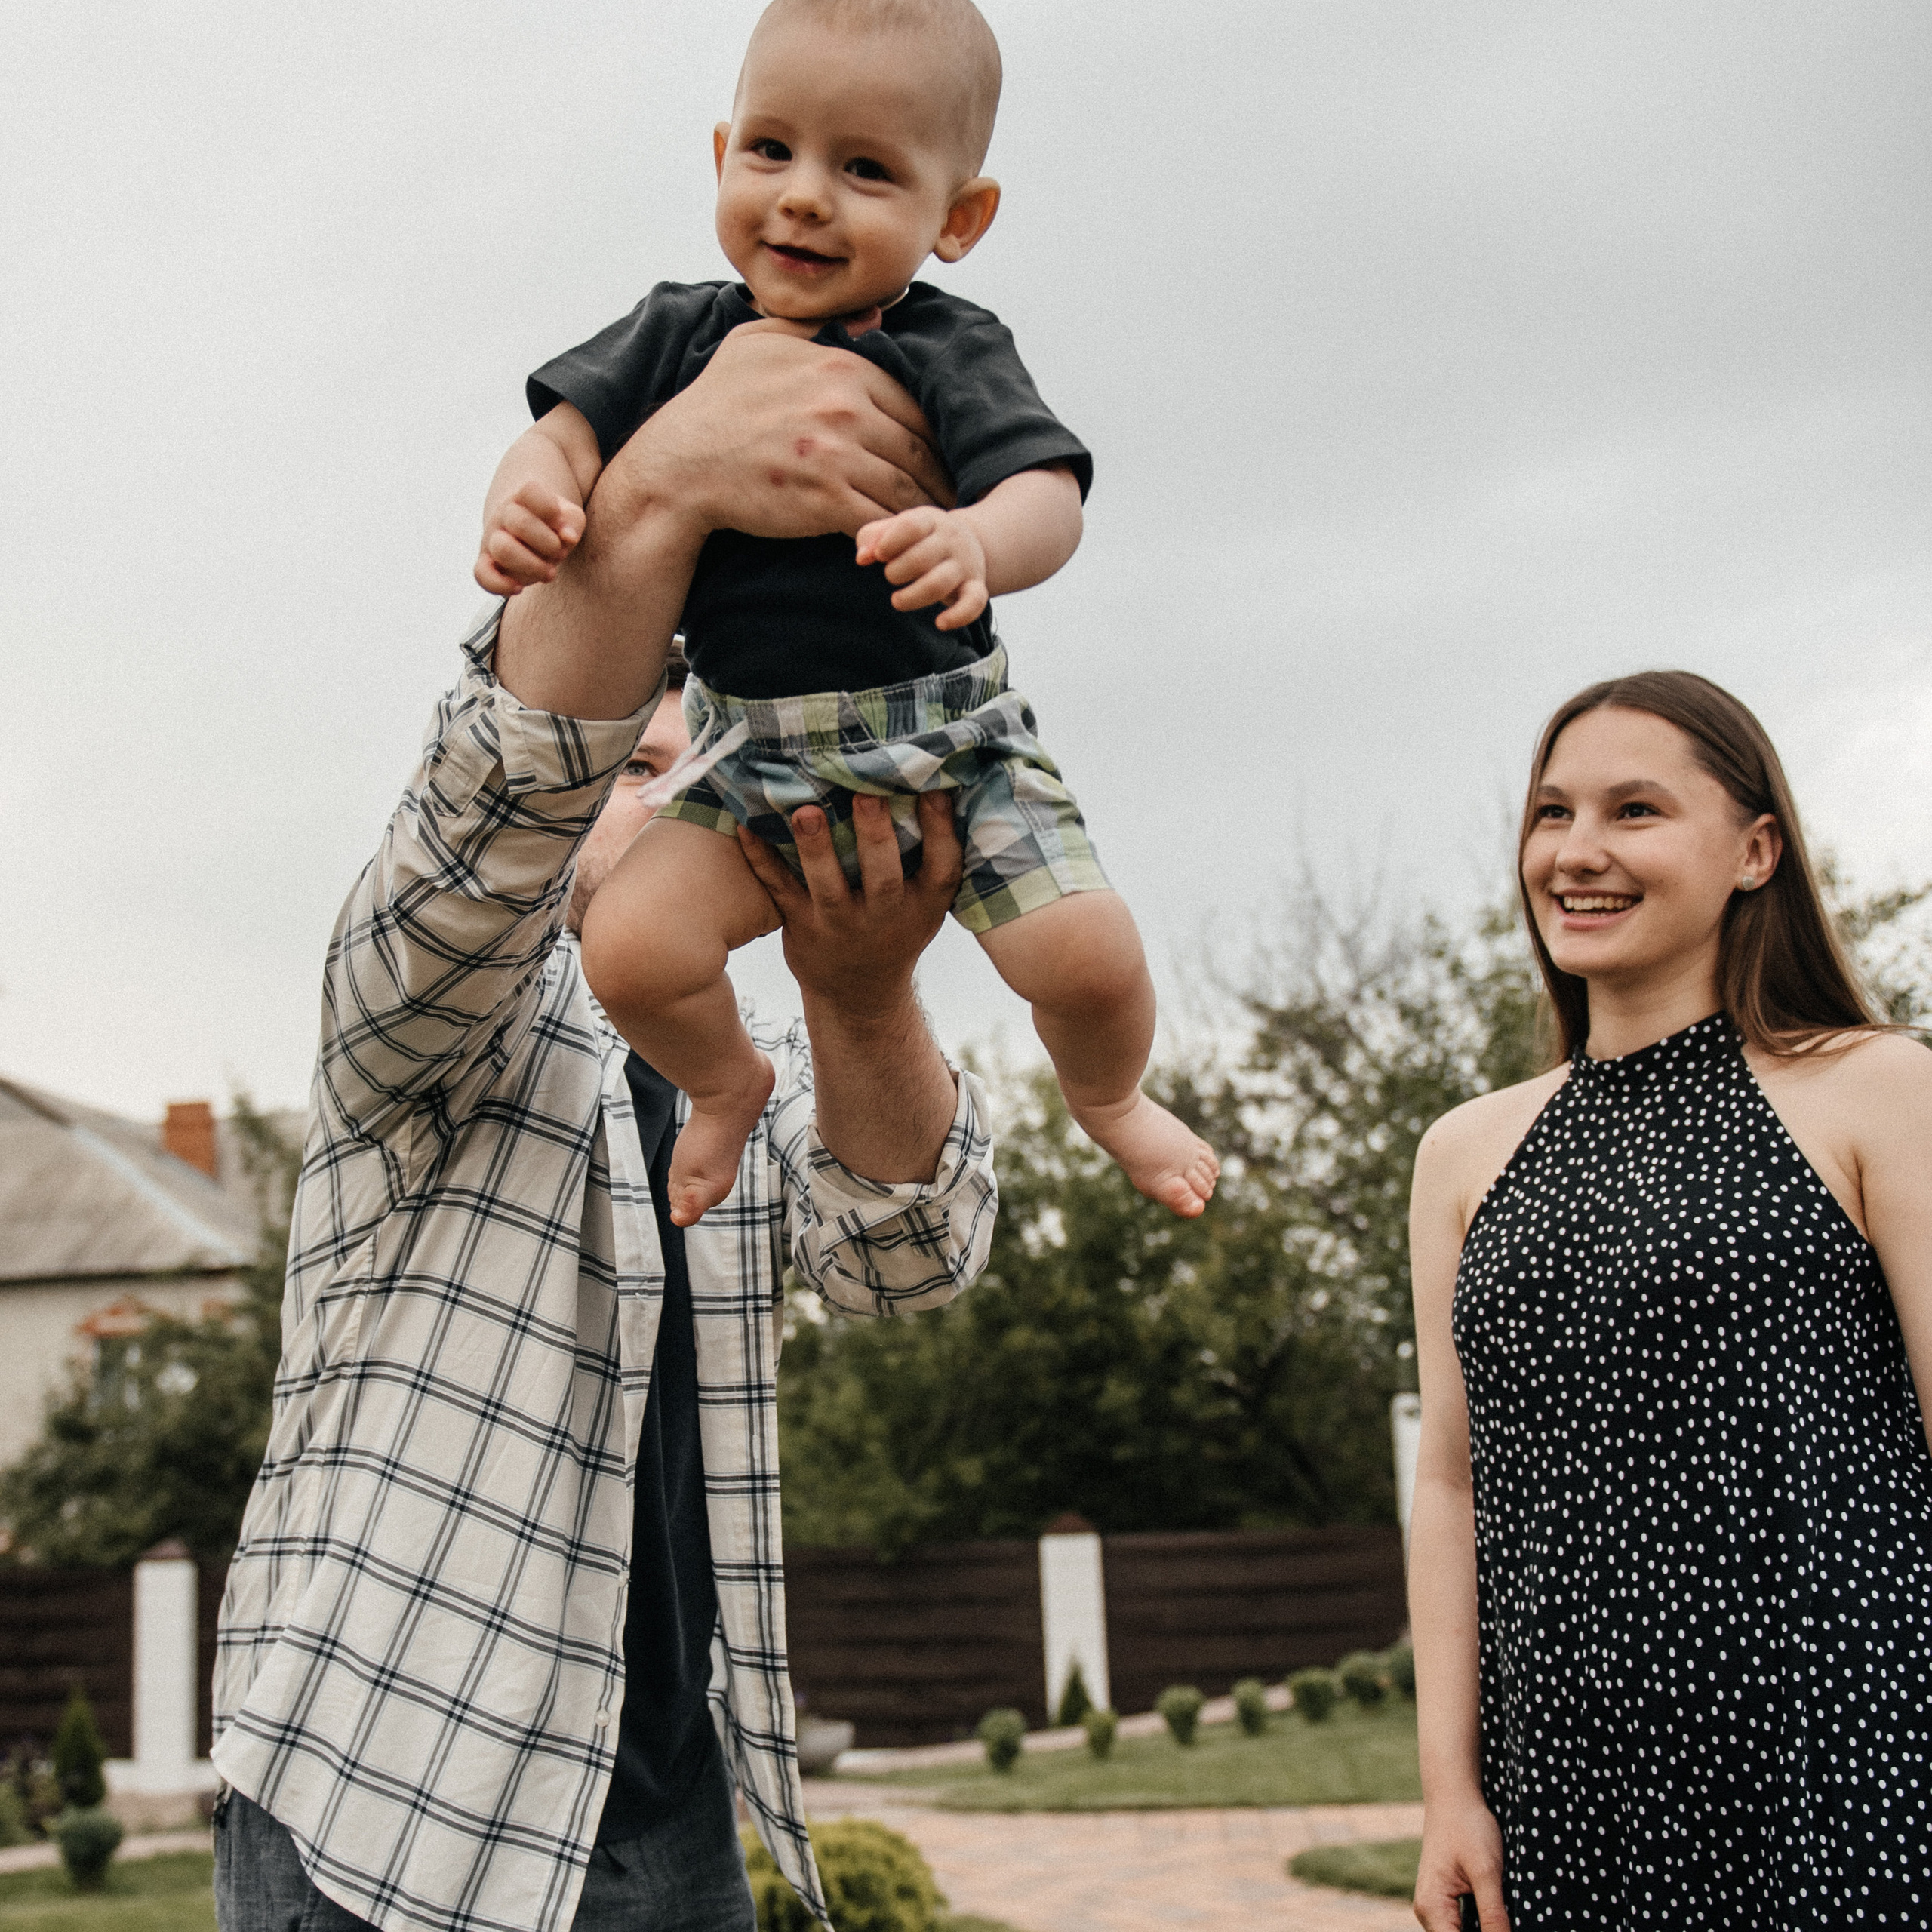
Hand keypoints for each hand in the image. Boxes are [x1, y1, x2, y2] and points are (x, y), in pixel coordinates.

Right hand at [476, 480, 585, 596]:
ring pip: (503, 549)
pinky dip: (499, 585)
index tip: (561, 522)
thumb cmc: (553, 526)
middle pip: (520, 523)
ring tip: (550, 572)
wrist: (526, 531)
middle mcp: (504, 514)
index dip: (550, 509)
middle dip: (548, 543)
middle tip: (560, 553)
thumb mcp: (570, 518)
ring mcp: (492, 538)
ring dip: (532, 565)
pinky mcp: (486, 562)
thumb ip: (572, 523)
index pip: (530, 490)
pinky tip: (519, 588)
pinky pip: (482, 575)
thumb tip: (568, 537)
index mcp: (524, 497)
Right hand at [601, 321, 955, 543]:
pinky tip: (903, 543)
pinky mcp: (825, 500)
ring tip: (938, 528)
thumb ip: (817, 327)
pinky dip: (897, 533)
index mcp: (840, 368)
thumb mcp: (758, 341)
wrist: (679, 466)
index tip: (941, 457)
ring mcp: (836, 455)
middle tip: (953, 496)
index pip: (912, 404)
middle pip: (918, 447)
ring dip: (927, 510)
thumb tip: (875, 318)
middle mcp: (845, 408)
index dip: (932, 435)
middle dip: (940, 475)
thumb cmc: (715, 402)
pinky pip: (880, 519)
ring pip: (906, 487)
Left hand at [736, 791, 961, 1016]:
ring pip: (827, 886)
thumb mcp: (926, 903)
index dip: (942, 830)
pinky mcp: (801, 926)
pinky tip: (746, 826)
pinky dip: (761, 859)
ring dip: (816, 849)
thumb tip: (938, 781)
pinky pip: (780, 890)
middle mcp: (885, 916)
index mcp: (923, 904)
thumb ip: (932, 855)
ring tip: (806, 813)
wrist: (858, 993)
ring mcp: (840, 924)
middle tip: (866, 796)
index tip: (936, 790)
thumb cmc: (896, 927)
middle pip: (883, 878)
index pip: (942, 868)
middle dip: (875, 836)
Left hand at [855, 507, 987, 630]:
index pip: (911, 526)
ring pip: (941, 583)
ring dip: (913, 597)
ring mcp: (965, 564)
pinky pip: (974, 603)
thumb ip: (872, 538)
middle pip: (922, 558)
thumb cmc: (918, 539)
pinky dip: (959, 616)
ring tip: (897, 601)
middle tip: (890, 576)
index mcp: (929, 520)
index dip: (889, 542)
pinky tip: (940, 623)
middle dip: (897, 572)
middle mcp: (951, 540)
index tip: (879, 555)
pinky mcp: (975, 587)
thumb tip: (862, 558)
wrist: (965, 544)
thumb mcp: (896, 529)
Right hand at [1413, 1798, 1508, 1930]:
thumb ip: (1494, 1915)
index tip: (1505, 1930)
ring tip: (1505, 1921)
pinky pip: (1464, 1927)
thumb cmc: (1467, 1826)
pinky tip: (1499, 1922)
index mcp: (1432, 1908)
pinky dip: (1482, 1928)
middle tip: (1508, 1923)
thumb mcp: (1486, 1871)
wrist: (1453, 1795)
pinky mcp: (1446, 1903)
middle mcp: (1429, 1913)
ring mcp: (1436, 1908)